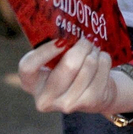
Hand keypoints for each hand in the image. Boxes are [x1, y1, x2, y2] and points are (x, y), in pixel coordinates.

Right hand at [16, 36, 132, 115]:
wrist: (93, 95)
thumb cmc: (67, 70)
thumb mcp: (55, 61)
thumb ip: (56, 47)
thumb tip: (70, 29)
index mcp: (30, 83)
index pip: (28, 66)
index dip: (44, 51)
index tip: (61, 40)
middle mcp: (45, 99)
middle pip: (69, 65)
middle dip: (82, 46)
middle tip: (86, 39)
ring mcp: (66, 104)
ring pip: (89, 65)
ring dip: (94, 52)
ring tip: (93, 49)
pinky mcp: (89, 104)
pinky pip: (101, 70)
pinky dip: (104, 59)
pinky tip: (100, 61)